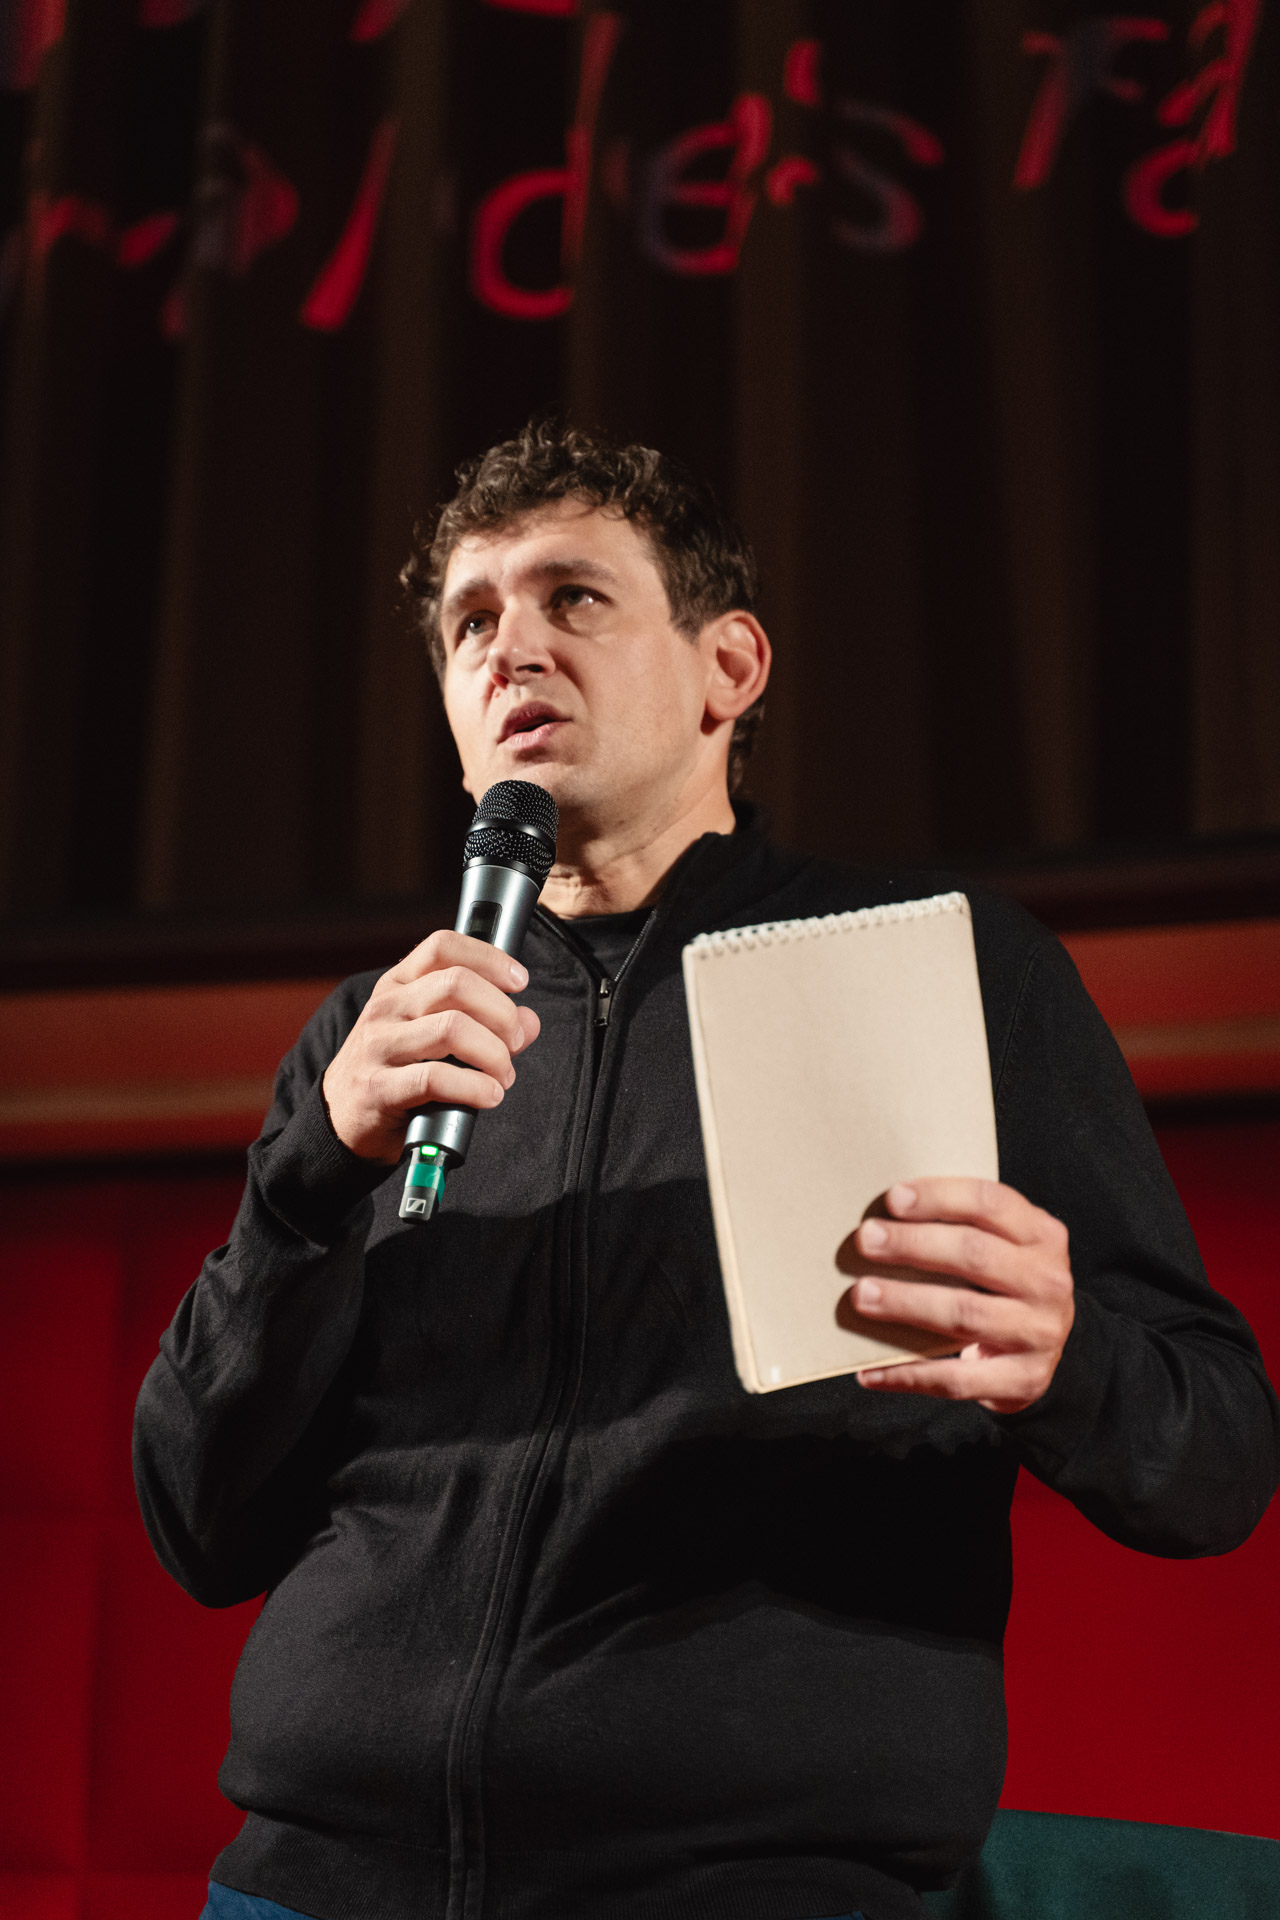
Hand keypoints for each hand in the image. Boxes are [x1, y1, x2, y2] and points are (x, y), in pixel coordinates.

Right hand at [321, 931, 540, 1163]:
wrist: (343, 1117)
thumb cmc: (397, 1069)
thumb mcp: (433, 1035)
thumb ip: (486, 1023)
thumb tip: (530, 1021)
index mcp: (399, 984)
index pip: (443, 946)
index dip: (489, 957)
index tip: (518, 980)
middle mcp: (386, 1007)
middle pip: (456, 984)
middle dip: (502, 1013)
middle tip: (517, 1040)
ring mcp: (379, 1046)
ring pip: (451, 1028)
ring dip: (493, 1053)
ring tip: (503, 1074)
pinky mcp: (378, 1088)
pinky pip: (435, 1079)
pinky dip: (475, 1087)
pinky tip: (489, 1095)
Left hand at [849, 1178, 1073, 1412]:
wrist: (1044, 1345)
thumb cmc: (1003, 1281)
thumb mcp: (1003, 1243)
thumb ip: (961, 1225)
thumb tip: (883, 1220)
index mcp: (1042, 1235)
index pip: (991, 1204)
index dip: (940, 1197)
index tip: (892, 1199)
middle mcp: (1048, 1282)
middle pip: (975, 1255)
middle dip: (914, 1245)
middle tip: (867, 1240)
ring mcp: (1040, 1334)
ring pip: (964, 1314)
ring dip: (906, 1303)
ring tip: (861, 1295)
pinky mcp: (1024, 1380)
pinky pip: (956, 1379)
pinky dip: (908, 1374)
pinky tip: (869, 1370)